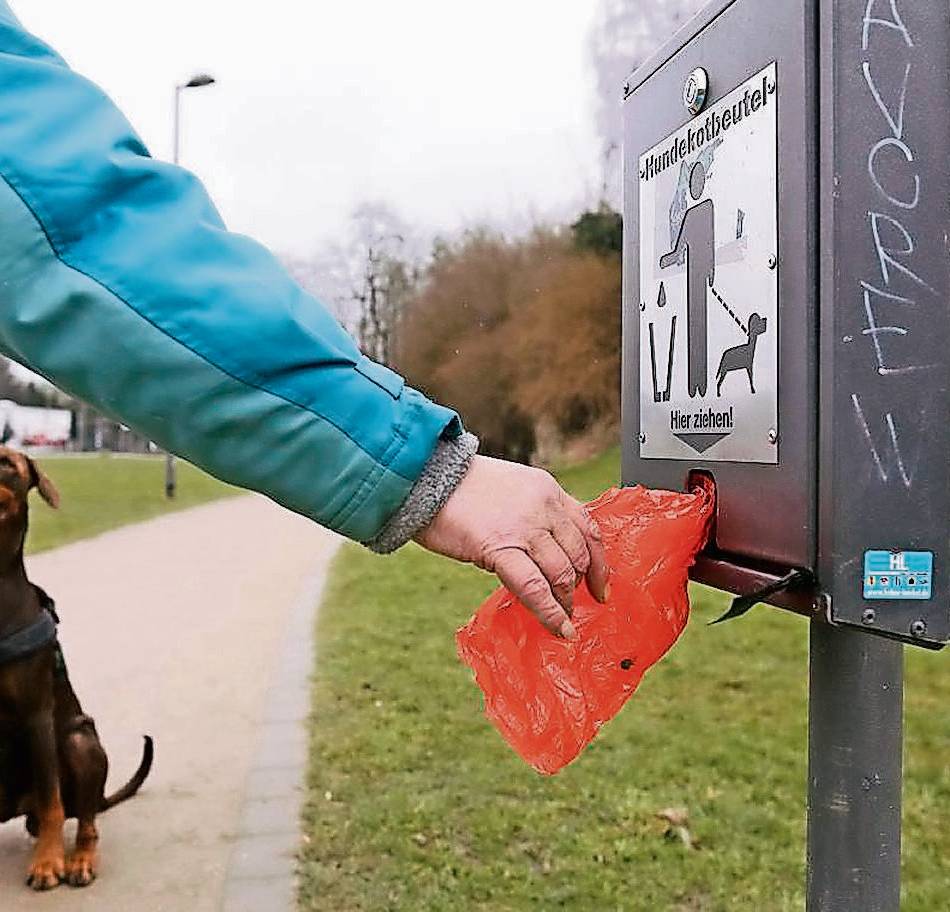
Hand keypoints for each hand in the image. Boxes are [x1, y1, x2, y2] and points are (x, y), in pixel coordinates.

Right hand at [415, 455, 607, 638]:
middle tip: (579, 605)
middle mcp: (543, 506)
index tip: (601, 583)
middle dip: (583, 585)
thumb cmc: (461, 487)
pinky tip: (559, 628)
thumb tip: (545, 554)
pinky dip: (551, 613)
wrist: (426, 478)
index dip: (599, 560)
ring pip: (562, 573)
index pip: (588, 527)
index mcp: (547, 489)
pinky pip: (535, 588)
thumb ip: (534, 514)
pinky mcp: (500, 548)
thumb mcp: (511, 488)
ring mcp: (524, 528)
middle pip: (579, 554)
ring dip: (567, 601)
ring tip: (565, 618)